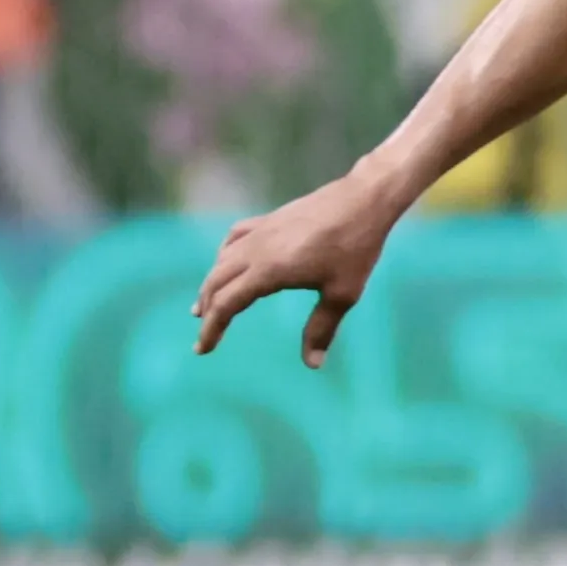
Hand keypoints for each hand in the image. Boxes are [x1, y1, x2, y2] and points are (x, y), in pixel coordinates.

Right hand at [192, 172, 406, 366]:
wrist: (363, 201)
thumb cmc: (356, 249)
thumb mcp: (342, 294)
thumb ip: (322, 329)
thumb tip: (312, 364)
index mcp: (268, 271)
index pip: (227, 304)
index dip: (212, 329)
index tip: (203, 349)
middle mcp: (256, 249)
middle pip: (216, 282)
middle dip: (207, 311)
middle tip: (204, 335)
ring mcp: (261, 231)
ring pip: (222, 261)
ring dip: (211, 284)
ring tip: (206, 306)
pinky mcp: (269, 219)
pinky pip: (234, 238)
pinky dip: (223, 256)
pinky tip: (225, 263)